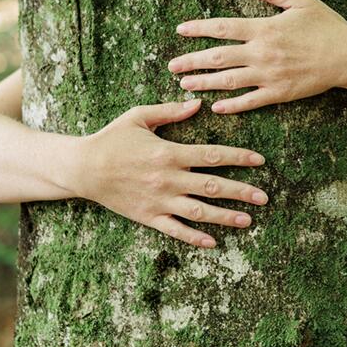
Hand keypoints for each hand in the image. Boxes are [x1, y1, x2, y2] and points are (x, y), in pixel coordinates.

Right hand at [67, 99, 268, 247]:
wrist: (82, 168)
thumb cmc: (112, 139)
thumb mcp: (139, 117)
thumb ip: (170, 111)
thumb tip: (197, 103)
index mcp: (169, 152)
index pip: (213, 155)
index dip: (239, 157)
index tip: (260, 160)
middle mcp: (168, 178)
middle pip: (213, 186)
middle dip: (241, 192)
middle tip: (265, 197)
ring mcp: (158, 200)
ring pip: (199, 212)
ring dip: (225, 217)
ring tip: (248, 220)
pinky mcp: (147, 216)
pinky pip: (175, 230)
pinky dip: (194, 237)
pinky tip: (213, 242)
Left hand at [169, 0, 346, 113]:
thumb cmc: (326, 26)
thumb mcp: (300, 1)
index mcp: (264, 28)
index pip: (223, 27)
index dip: (199, 28)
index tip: (180, 30)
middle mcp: (262, 52)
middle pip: (219, 57)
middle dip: (192, 61)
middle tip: (172, 65)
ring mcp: (269, 74)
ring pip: (229, 80)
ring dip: (205, 83)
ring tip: (185, 84)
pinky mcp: (279, 93)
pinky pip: (250, 101)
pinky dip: (232, 105)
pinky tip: (216, 107)